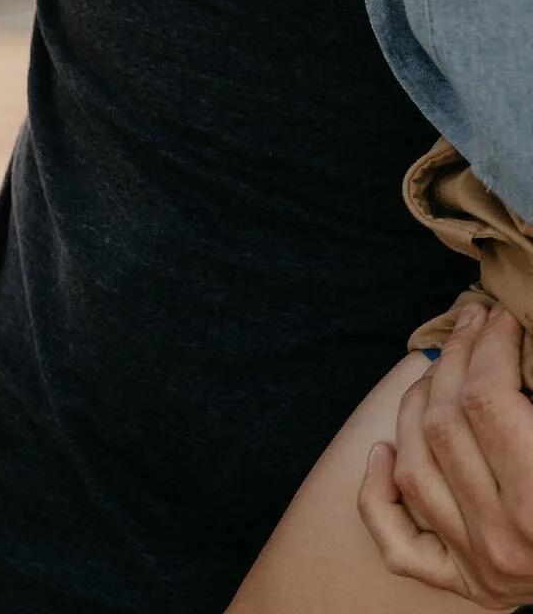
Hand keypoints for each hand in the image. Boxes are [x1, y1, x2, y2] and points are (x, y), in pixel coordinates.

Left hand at [360, 301, 532, 606]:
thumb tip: (523, 336)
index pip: (487, 400)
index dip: (489, 344)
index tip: (499, 316)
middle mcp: (503, 539)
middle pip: (443, 424)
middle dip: (454, 360)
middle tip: (471, 326)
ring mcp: (475, 562)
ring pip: (414, 466)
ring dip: (415, 405)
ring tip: (439, 371)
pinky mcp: (460, 580)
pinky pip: (397, 539)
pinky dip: (377, 492)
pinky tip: (383, 451)